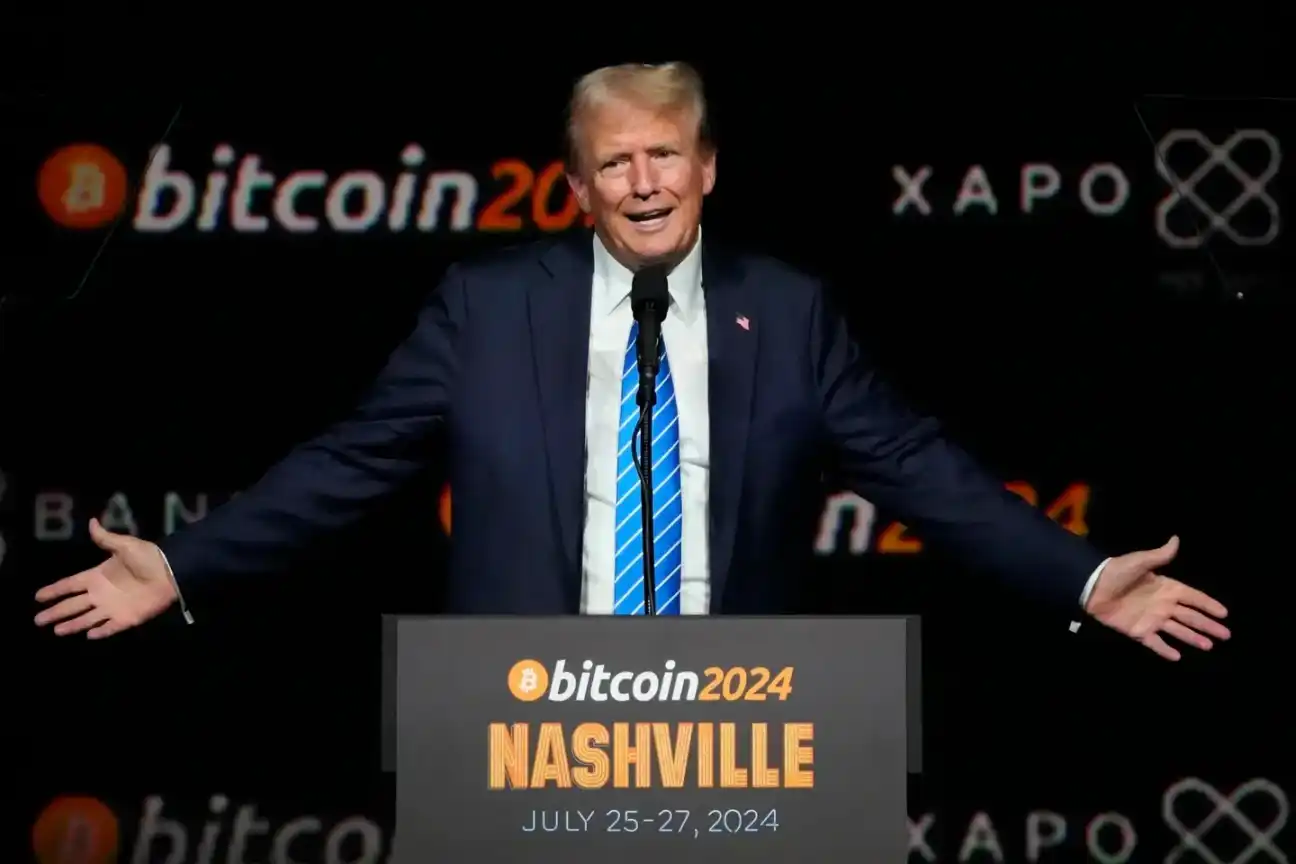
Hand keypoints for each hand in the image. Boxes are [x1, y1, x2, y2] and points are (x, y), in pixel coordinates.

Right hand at [34, 518, 177, 638]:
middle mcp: (101, 594)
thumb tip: (91, 521)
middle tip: (37, 620)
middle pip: (73, 605)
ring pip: (87, 618)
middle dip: (56, 612)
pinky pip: (110, 627)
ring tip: (56, 631)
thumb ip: (106, 538)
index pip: (70, 585)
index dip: (55, 590)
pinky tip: (88, 636)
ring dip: (72, 625)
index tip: (38, 597)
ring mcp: (113, 607)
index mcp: (98, 576)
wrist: (171, 571)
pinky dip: (100, 632)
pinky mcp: (127, 618)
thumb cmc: (148, 557)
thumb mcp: (125, 545)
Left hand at [1085, 535, 1229, 659]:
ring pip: (1178, 630)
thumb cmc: (1116, 572)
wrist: (1092, 587)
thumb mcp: (1139, 561)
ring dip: (1193, 638)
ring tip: (1210, 646)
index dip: (1208, 604)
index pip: (1192, 597)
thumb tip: (1175, 538)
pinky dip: (1165, 650)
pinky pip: (1155, 642)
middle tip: (1226, 635)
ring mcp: (1151, 619)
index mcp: (1166, 588)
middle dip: (1208, 625)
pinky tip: (1178, 657)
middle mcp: (1163, 605)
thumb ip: (1159, 555)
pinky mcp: (1138, 631)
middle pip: (1190, 616)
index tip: (1224, 613)